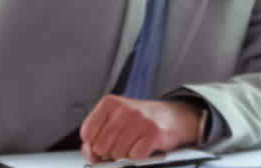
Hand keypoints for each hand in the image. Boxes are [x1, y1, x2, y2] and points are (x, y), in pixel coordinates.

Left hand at [79, 96, 201, 162]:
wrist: (173, 117)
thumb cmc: (141, 120)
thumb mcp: (116, 121)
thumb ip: (97, 136)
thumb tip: (89, 153)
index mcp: (110, 103)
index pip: (87, 133)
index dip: (94, 144)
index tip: (105, 142)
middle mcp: (124, 109)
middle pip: (101, 146)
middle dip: (110, 152)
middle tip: (123, 144)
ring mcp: (140, 120)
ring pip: (117, 153)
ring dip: (125, 155)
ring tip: (134, 144)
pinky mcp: (154, 133)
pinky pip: (135, 156)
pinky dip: (139, 157)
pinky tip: (143, 147)